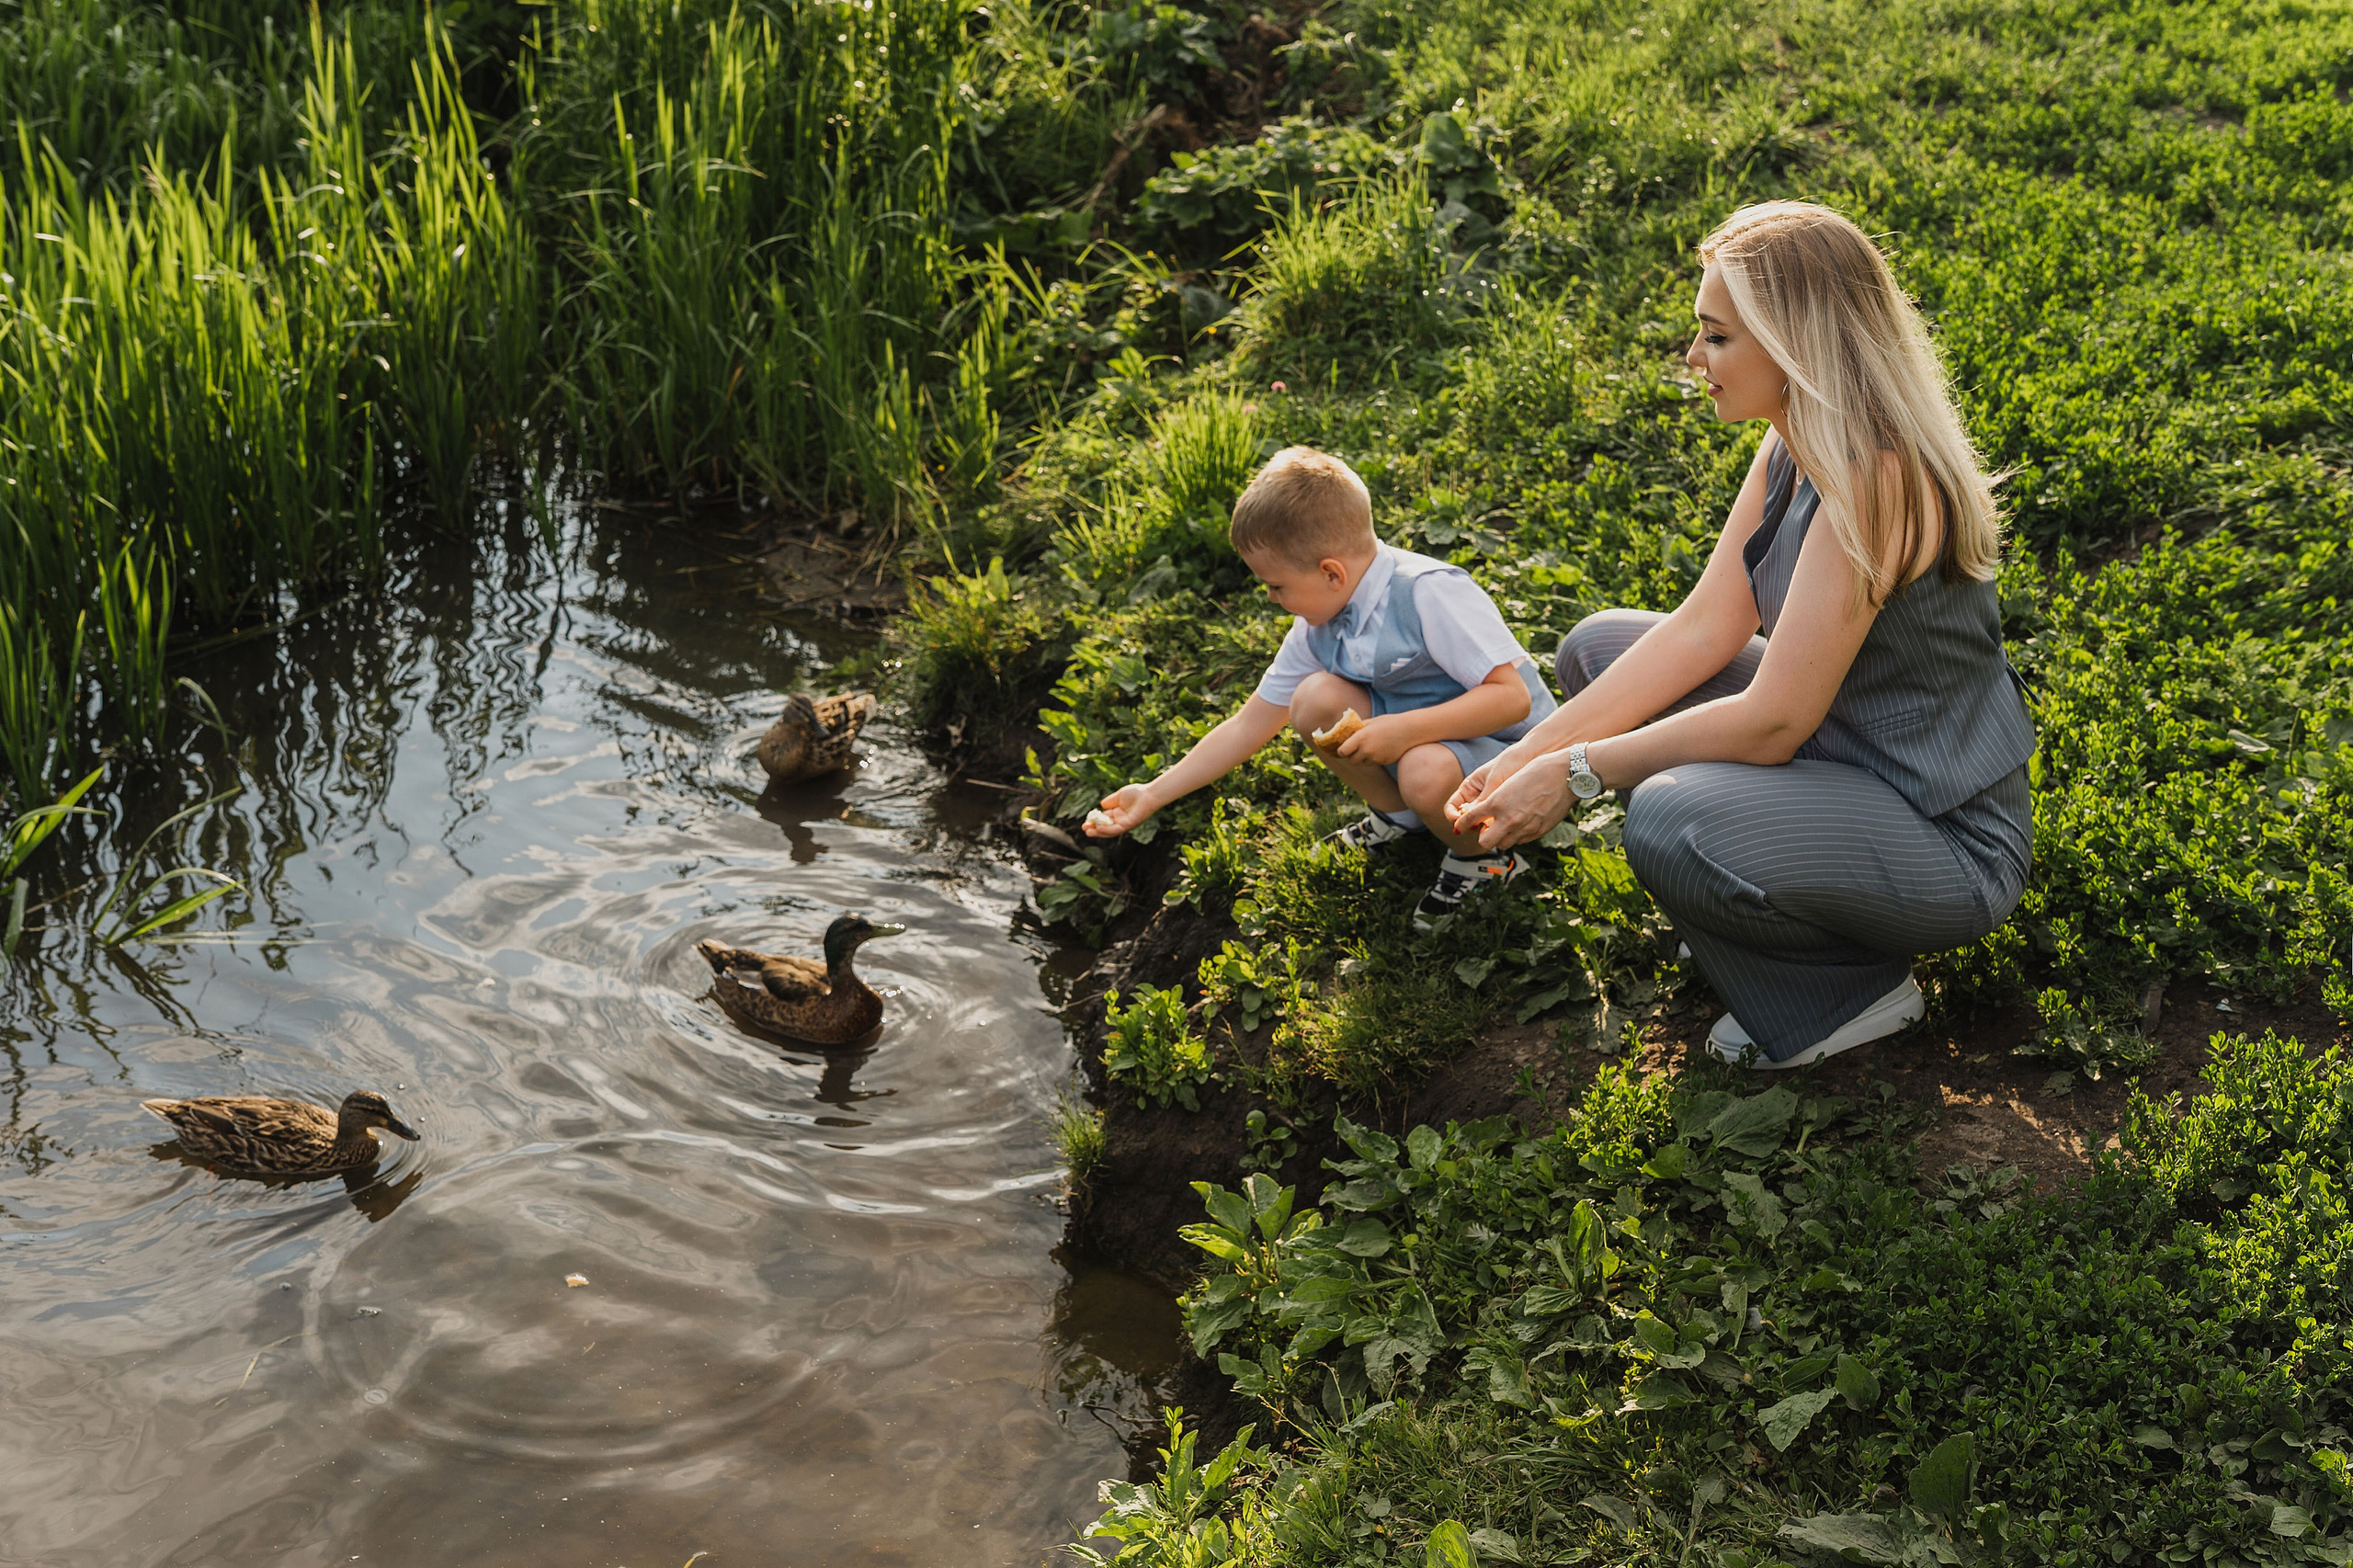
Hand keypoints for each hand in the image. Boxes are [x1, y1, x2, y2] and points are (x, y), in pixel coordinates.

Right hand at [1086, 783, 1158, 836]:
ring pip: (1109, 831)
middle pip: (1105, 827)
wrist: (1148, 794)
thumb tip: (1101, 805)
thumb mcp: (1119, 796)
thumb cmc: (1136, 793)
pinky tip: (1098, 828)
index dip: (1094, 821)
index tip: (1085, 822)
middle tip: (1084, 829)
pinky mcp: (1129, 825)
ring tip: (1088, 832)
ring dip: (1098, 832)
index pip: (1104, 820)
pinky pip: (1116, 829)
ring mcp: (1125, 824)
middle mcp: (1120, 820)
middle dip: (1094, 829)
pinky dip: (1107, 830)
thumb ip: (1110, 801)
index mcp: (1118, 814)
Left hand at [1333, 714, 1417, 767]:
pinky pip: (1373, 763)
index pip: (1342, 751)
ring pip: (1362, 762)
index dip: (1341, 751)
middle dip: (1352, 755)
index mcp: (1361, 737)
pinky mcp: (1383, 762)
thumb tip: (1347, 733)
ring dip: (1363, 757)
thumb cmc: (1389, 723)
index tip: (1343, 748)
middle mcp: (1366, 750)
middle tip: (1355, 748)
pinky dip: (1374, 759)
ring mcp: (1375, 758)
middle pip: (1351, 760)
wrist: (1409, 731)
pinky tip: (1381, 749)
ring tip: (1371, 746)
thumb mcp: (1371, 722)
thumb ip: (1358, 728)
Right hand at [1444, 740, 1539, 825]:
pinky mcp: (1503, 811)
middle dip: (1469, 824)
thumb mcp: (1494, 781)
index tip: (1459, 820)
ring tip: (1493, 823)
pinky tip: (1503, 823)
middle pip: (1465, 819)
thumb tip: (1469, 819)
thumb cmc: (1510, 763)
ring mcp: (1490, 806)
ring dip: (1483, 827)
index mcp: (1469, 788)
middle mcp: (1477, 799)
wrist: (1532, 758)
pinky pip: (1495, 823)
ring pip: (1480, 823)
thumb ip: (1483, 800)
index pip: (1452, 807)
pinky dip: (1496, 825)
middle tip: (1478, 825)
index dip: (1452, 815)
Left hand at [1452, 748, 1574, 851]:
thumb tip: (1484, 812)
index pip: (1470, 820)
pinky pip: (1520, 841)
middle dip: (1482, 837)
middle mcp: (1508, 818)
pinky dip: (1516, 836)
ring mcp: (1524, 827)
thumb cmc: (1537, 771)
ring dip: (1500, 838)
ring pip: (1503, 845)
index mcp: (1497, 802)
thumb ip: (1495, 800)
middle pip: (1484, 843)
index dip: (1461, 824)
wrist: (1566, 775)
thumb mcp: (1508, 782)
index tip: (1459, 825)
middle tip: (1485, 830)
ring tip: (1503, 827)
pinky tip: (1520, 825)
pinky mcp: (1538, 832)